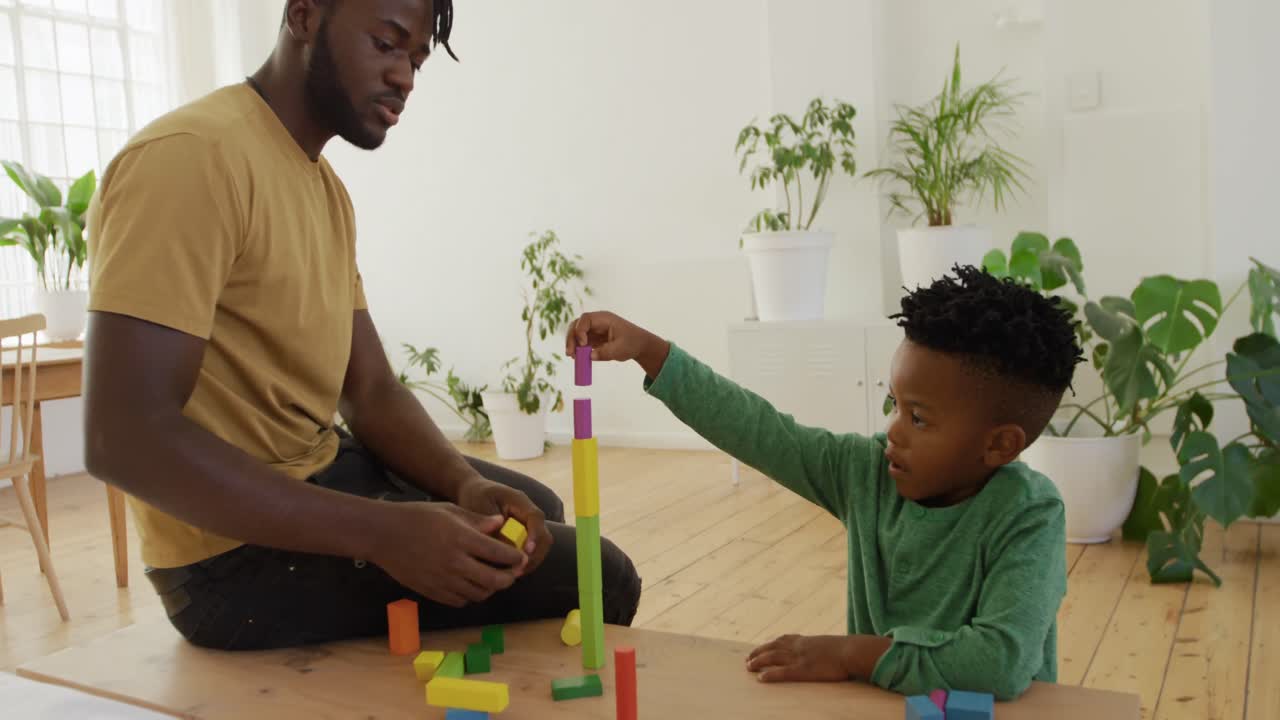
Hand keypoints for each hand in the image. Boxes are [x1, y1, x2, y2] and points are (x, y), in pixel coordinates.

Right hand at [370, 502, 525, 607]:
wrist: (382, 534)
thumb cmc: (417, 516)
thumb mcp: (449, 511)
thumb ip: (477, 520)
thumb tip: (500, 524)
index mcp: (461, 539)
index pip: (500, 554)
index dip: (516, 558)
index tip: (521, 557)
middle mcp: (455, 562)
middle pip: (494, 580)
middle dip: (509, 578)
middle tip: (513, 573)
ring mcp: (443, 580)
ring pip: (479, 594)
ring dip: (491, 588)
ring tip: (493, 579)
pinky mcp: (431, 591)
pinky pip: (460, 601)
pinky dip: (471, 595)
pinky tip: (471, 585)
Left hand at [456, 475, 552, 573]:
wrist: (472, 490)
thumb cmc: (475, 496)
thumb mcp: (479, 508)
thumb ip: (492, 527)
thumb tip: (504, 550)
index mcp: (520, 501)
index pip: (535, 518)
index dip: (534, 535)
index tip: (526, 551)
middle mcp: (529, 513)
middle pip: (544, 536)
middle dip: (535, 555)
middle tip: (519, 570)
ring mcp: (528, 524)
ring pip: (541, 546)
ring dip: (531, 561)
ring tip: (515, 574)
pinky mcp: (524, 534)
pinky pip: (532, 551)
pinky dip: (524, 561)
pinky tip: (511, 571)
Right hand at [564, 311, 669, 378]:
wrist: (639, 345)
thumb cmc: (632, 343)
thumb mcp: (620, 349)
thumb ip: (605, 352)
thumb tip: (590, 356)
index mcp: (604, 318)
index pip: (586, 319)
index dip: (580, 330)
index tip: (583, 344)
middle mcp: (597, 322)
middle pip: (577, 325)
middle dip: (571, 338)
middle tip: (570, 353)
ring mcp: (594, 330)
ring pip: (576, 334)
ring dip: (572, 345)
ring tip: (573, 357)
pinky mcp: (593, 338)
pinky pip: (581, 342)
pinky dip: (578, 350)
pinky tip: (577, 358)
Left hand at [746, 634, 867, 682]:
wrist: (852, 651)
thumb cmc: (848, 650)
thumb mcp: (833, 645)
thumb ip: (824, 647)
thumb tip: (828, 651)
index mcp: (807, 640)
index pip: (784, 639)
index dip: (771, 643)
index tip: (763, 646)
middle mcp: (799, 647)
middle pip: (773, 647)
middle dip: (759, 652)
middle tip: (748, 658)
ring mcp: (800, 658)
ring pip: (773, 658)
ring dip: (758, 661)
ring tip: (748, 666)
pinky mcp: (803, 670)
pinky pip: (782, 672)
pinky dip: (770, 674)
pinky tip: (760, 678)